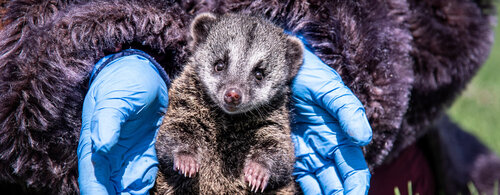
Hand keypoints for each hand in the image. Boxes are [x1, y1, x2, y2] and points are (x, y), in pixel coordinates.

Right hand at [77, 50, 168, 193]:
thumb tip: (100, 147)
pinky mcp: (144, 152)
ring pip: (126, 187)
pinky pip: (145, 176)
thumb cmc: (124, 81)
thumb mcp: (116, 98)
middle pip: (110, 189)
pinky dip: (148, 186)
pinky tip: (162, 184)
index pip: (93, 181)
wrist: (142, 70)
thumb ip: (108, 121)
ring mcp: (126, 155)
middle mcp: (108, 155)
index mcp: (95, 145)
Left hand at [291, 45, 371, 193]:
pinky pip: (298, 179)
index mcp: (342, 140)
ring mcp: (308, 154)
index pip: (354, 174)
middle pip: (337, 186)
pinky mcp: (289, 153)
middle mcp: (327, 151)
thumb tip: (363, 139)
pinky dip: (302, 191)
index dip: (355, 190)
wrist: (284, 69)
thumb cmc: (312, 78)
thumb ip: (349, 112)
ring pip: (319, 187)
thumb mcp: (332, 91)